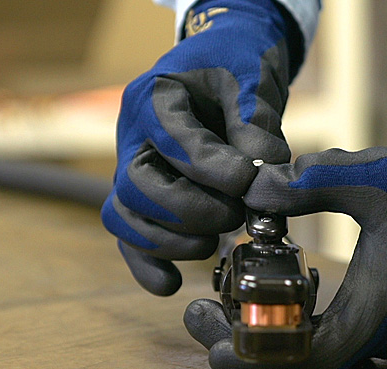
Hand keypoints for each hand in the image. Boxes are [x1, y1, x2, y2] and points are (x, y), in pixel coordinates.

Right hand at [101, 0, 299, 295]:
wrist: (228, 65)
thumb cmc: (239, 65)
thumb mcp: (253, 79)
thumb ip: (256, 125)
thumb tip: (261, 180)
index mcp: (154, 96)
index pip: (170, 139)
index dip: (212, 168)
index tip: (248, 183)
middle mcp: (132, 136)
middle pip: (136, 188)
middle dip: (190, 211)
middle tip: (236, 215)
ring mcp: (132, 169)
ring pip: (125, 217)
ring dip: (172, 241)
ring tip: (216, 242)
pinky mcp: (144, 199)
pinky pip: (130, 237)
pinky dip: (147, 265)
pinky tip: (171, 285)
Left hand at [184, 134, 386, 368]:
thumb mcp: (374, 176)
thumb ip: (310, 182)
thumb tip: (253, 188)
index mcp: (379, 309)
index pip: (308, 359)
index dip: (255, 361)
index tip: (209, 348)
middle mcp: (383, 332)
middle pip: (303, 360)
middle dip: (246, 343)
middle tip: (198, 312)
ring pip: (317, 349)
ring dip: (268, 331)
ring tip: (221, 299)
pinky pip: (334, 332)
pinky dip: (295, 320)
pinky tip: (271, 288)